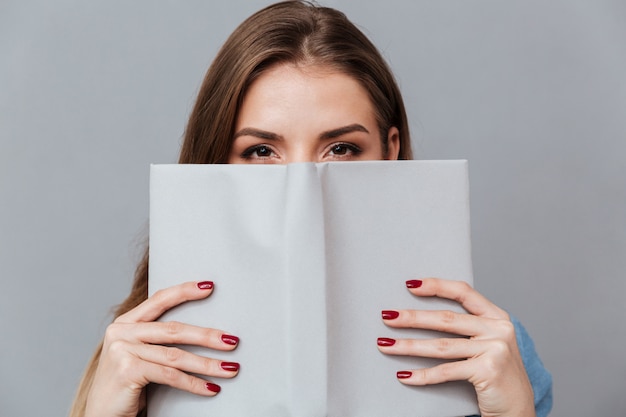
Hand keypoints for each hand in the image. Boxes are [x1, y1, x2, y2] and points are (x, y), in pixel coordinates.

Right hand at [85, 281, 239, 416]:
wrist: (100, 416)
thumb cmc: (125, 385)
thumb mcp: (139, 355)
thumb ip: (157, 340)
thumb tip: (203, 333)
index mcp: (125, 323)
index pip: (159, 300)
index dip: (185, 291)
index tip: (210, 286)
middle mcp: (121, 332)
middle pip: (174, 330)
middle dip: (208, 336)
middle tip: (232, 341)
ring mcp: (122, 350)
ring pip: (175, 355)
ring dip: (208, 364)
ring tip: (230, 368)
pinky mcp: (126, 371)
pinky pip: (170, 375)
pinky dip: (194, 383)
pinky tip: (211, 388)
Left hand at [377, 278, 535, 416]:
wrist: (518, 411)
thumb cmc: (496, 375)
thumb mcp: (488, 343)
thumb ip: (468, 327)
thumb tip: (421, 316)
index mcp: (497, 317)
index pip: (463, 292)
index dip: (436, 286)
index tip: (410, 284)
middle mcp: (498, 329)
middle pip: (446, 319)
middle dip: (412, 318)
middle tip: (387, 316)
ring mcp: (495, 349)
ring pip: (441, 346)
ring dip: (408, 346)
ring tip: (386, 345)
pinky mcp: (488, 370)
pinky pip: (446, 371)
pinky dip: (422, 375)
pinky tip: (405, 375)